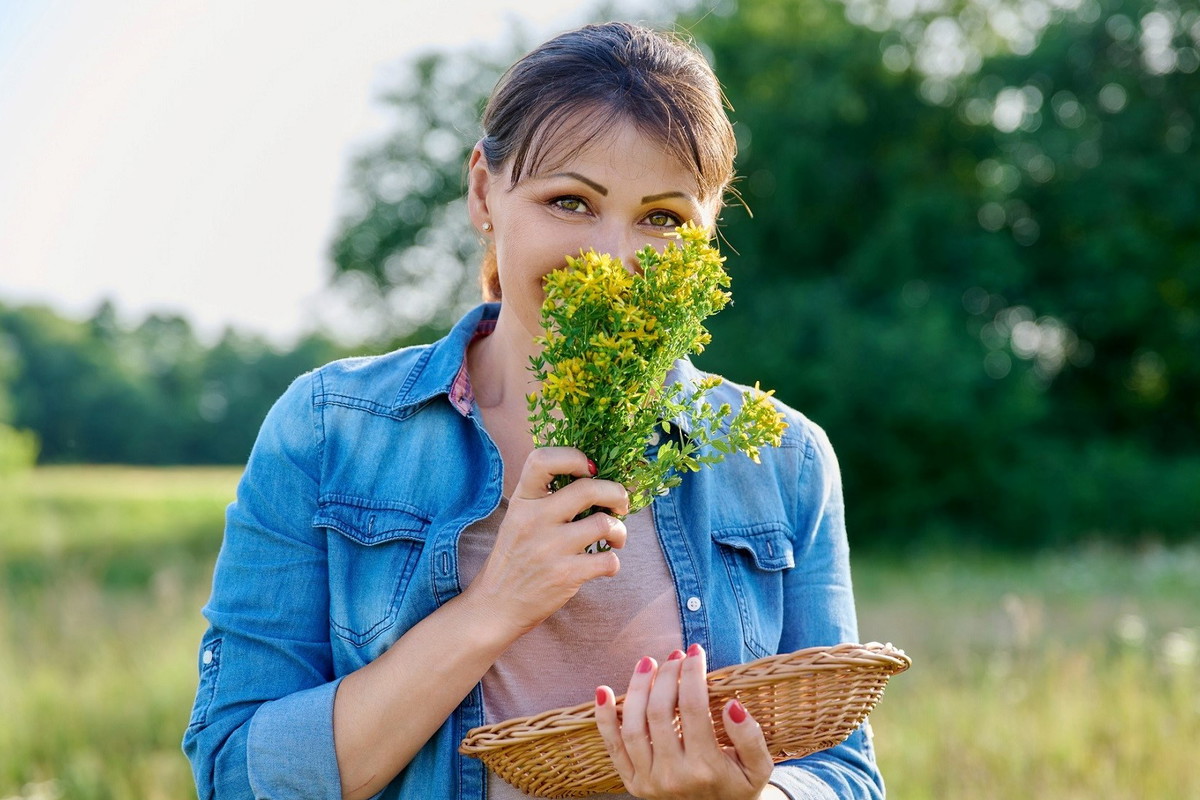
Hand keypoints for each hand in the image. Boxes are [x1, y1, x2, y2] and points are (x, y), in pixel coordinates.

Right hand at [465, 446, 628, 635]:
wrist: (496, 605)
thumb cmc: (514, 559)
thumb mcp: (518, 519)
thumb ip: (546, 499)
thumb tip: (595, 478)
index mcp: (522, 501)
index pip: (543, 459)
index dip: (573, 457)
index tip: (590, 470)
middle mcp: (534, 520)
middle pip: (588, 488)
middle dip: (616, 493)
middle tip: (620, 504)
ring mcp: (549, 548)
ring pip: (603, 524)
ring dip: (620, 530)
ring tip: (616, 538)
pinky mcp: (564, 575)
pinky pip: (607, 560)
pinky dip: (613, 562)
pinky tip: (605, 564)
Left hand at [595, 644, 774, 799]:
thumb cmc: (739, 787)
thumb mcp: (758, 768)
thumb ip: (750, 737)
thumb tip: (733, 705)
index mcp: (706, 768)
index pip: (693, 708)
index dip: (692, 674)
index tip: (696, 652)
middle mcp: (673, 775)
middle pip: (660, 712)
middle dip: (667, 675)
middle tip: (675, 654)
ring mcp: (649, 781)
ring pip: (633, 726)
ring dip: (637, 688)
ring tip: (648, 663)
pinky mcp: (633, 783)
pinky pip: (613, 747)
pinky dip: (603, 718)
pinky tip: (603, 690)